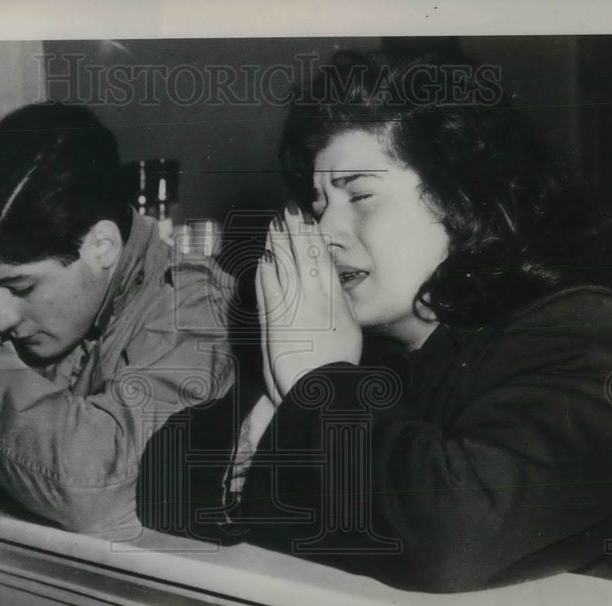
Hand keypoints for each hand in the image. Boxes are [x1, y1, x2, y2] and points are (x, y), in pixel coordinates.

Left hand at [256, 204, 361, 402]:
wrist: (321, 388)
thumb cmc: (336, 367)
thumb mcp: (349, 333)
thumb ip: (340, 309)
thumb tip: (337, 291)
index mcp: (336, 302)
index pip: (324, 262)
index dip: (315, 240)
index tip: (309, 223)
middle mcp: (316, 299)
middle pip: (305, 258)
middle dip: (296, 232)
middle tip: (288, 211)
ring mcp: (294, 307)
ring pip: (286, 268)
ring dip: (279, 245)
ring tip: (274, 226)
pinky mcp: (275, 320)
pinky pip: (269, 288)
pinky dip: (266, 271)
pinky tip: (262, 258)